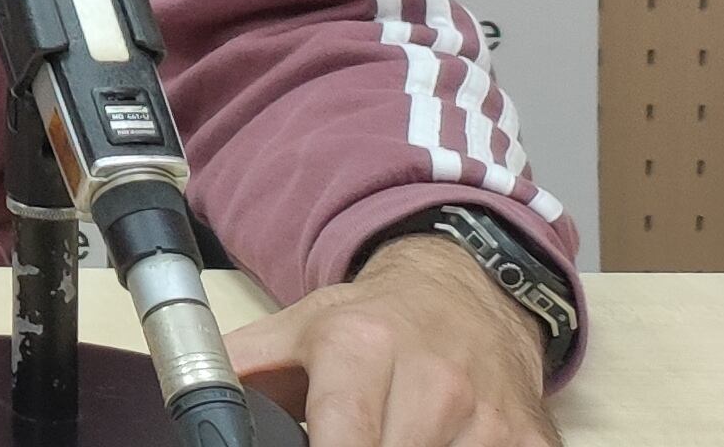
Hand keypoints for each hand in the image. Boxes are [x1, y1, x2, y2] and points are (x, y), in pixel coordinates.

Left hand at [224, 235, 558, 446]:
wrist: (469, 291)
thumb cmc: (375, 321)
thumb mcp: (298, 329)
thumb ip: (239, 370)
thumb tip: (191, 404)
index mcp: (362, 349)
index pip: (343, 441)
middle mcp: (435, 381)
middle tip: (348, 443)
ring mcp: (490, 417)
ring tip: (389, 439)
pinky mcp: (532, 441)